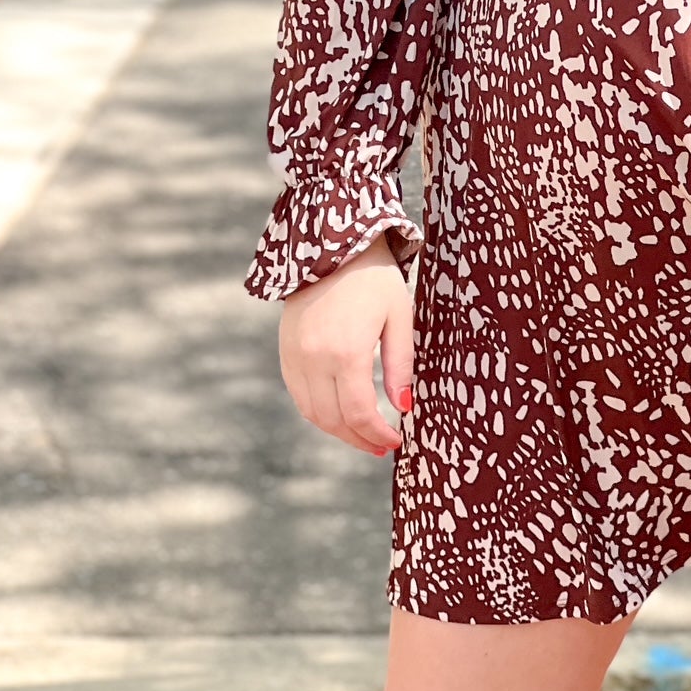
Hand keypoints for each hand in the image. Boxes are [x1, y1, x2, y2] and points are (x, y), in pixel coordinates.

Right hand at [277, 234, 413, 457]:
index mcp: (346, 351)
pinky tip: (339, 413)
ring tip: (362, 435)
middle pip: (333, 420)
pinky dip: (318, 412)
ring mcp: (295, 356)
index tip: (395, 442)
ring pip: (312, 413)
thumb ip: (401, 364)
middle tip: (381, 446)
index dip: (378, 434)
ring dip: (337, 430)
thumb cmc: (374, 277)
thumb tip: (404, 407)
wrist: (331, 244)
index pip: (360, 413)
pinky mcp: (285, 351)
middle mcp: (314, 359)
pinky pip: (299, 395)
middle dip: (359, 439)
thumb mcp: (399, 316)